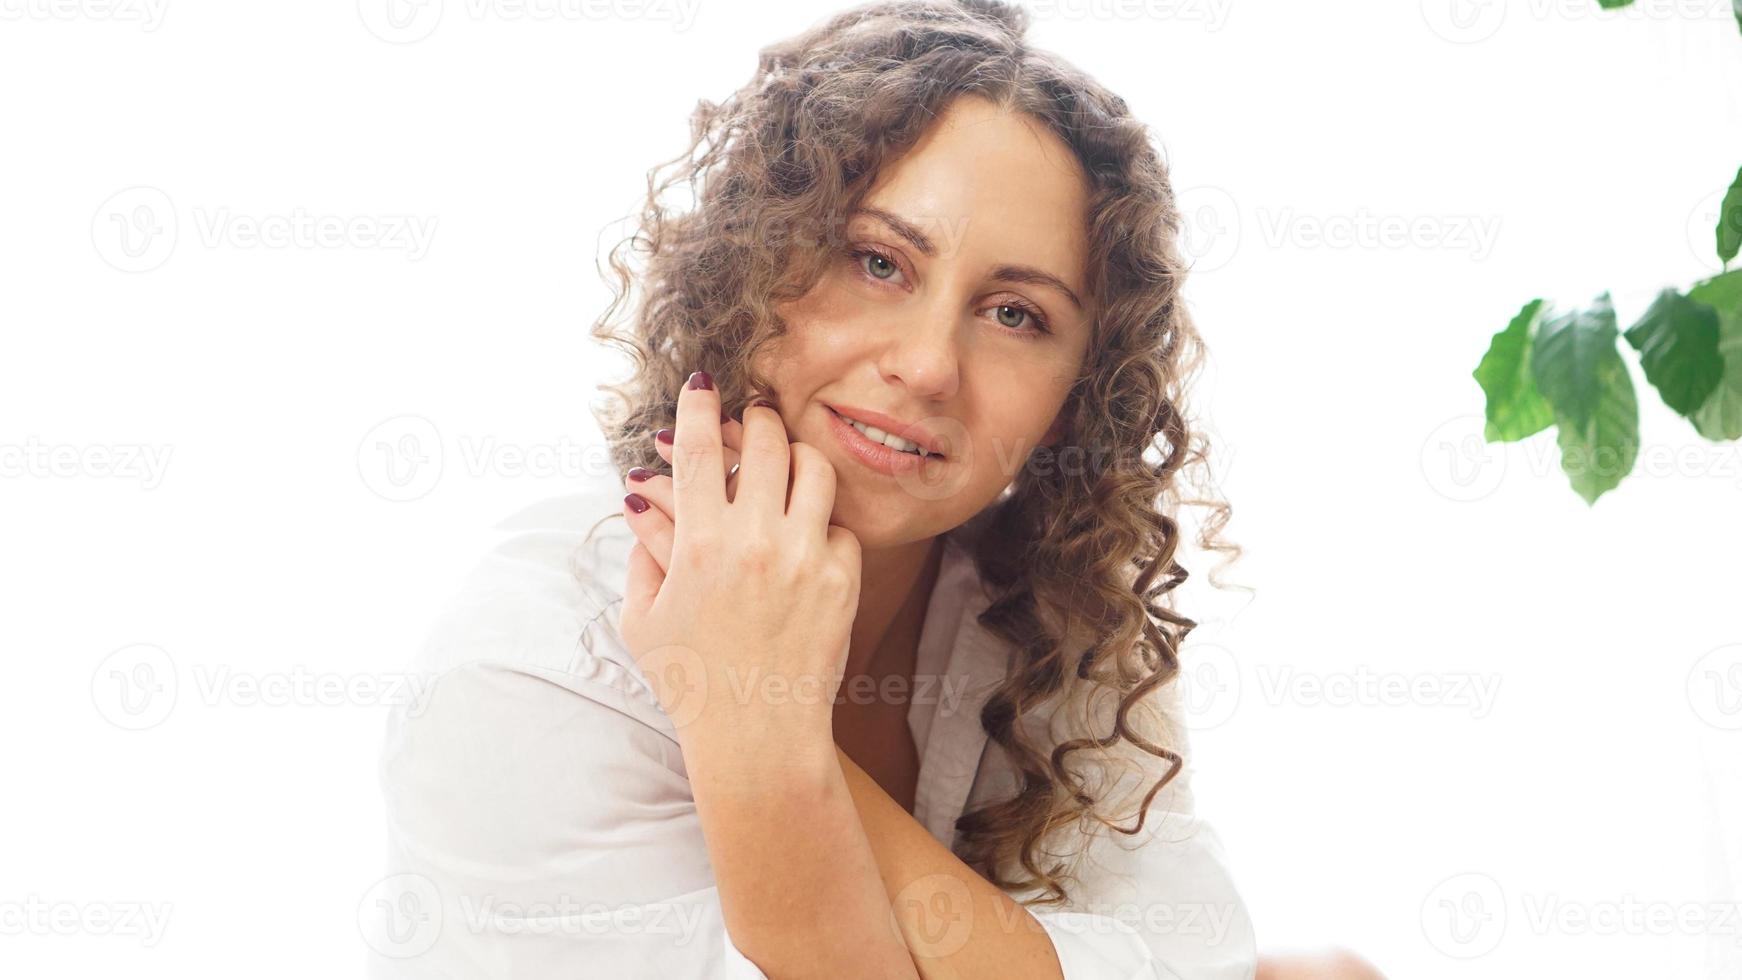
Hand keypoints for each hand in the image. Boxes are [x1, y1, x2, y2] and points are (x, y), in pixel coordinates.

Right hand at [617, 373, 860, 751]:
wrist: (758, 737)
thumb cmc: (692, 683)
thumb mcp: (645, 618)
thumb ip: (645, 549)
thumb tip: (642, 493)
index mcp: (698, 545)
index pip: (696, 449)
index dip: (696, 406)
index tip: (700, 384)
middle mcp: (754, 540)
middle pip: (763, 441)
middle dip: (754, 422)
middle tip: (751, 424)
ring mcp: (804, 557)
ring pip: (812, 468)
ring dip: (795, 458)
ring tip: (784, 467)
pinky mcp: (841, 580)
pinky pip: (838, 524)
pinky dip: (820, 523)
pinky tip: (804, 537)